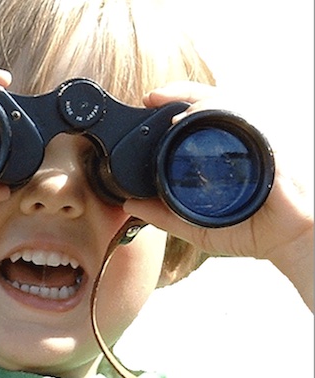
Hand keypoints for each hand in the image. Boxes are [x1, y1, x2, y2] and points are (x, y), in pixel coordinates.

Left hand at [126, 81, 312, 261]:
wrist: (289, 242)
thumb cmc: (251, 230)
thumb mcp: (197, 225)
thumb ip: (164, 215)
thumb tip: (130, 204)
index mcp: (224, 152)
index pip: (199, 117)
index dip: (175, 104)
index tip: (148, 102)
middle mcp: (240, 140)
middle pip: (211, 101)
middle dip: (179, 92)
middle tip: (151, 97)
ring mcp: (256, 139)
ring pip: (226, 104)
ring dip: (194, 100)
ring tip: (166, 105)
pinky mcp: (270, 146)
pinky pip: (245, 121)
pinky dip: (219, 114)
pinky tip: (197, 114)